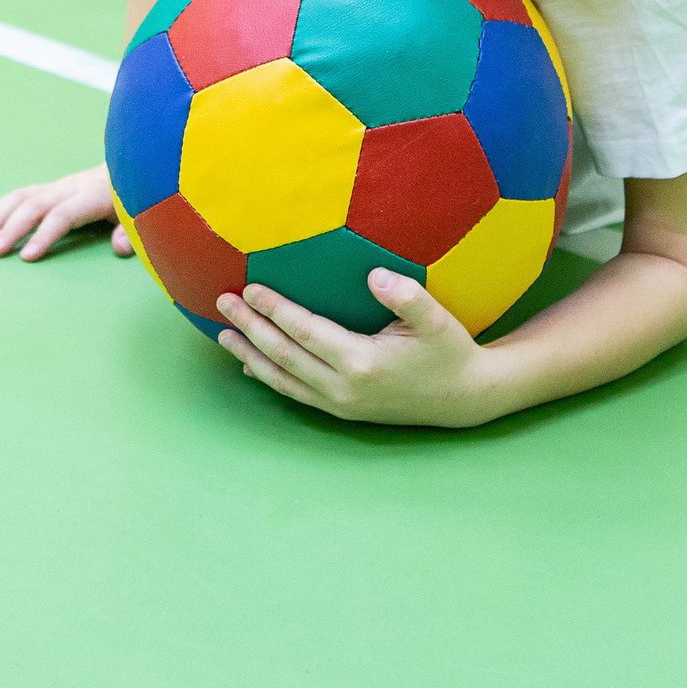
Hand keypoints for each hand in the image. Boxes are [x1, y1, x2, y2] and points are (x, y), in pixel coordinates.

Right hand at [0, 164, 131, 259]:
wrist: (137, 164)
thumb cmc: (138, 198)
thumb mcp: (141, 215)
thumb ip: (132, 232)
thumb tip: (120, 248)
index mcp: (93, 195)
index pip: (63, 215)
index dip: (44, 235)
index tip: (27, 257)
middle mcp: (71, 187)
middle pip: (35, 206)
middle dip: (11, 229)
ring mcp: (59, 185)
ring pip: (21, 198)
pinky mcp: (51, 187)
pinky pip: (19, 194)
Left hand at [216, 269, 502, 427]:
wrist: (464, 398)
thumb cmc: (450, 351)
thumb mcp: (437, 320)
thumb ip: (407, 296)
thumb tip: (374, 275)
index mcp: (362, 362)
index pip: (304, 331)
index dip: (274, 310)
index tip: (250, 288)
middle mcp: (343, 388)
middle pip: (284, 355)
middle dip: (250, 328)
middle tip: (222, 302)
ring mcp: (340, 404)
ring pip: (283, 379)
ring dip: (250, 354)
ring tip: (222, 335)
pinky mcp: (342, 412)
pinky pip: (296, 393)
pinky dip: (270, 378)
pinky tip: (250, 365)